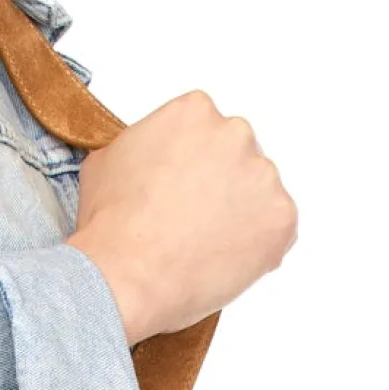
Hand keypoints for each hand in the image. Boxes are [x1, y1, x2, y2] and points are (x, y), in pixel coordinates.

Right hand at [69, 91, 297, 344]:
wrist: (125, 277)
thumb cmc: (112, 227)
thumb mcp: (106, 160)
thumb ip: (143, 145)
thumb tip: (149, 157)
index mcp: (195, 112)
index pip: (205, 130)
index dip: (191, 164)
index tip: (180, 188)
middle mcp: (236, 134)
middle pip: (237, 156)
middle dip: (219, 185)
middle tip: (192, 221)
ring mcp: (263, 176)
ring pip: (258, 194)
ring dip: (240, 215)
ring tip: (202, 247)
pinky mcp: (281, 218)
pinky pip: (277, 230)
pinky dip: (258, 248)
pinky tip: (221, 261)